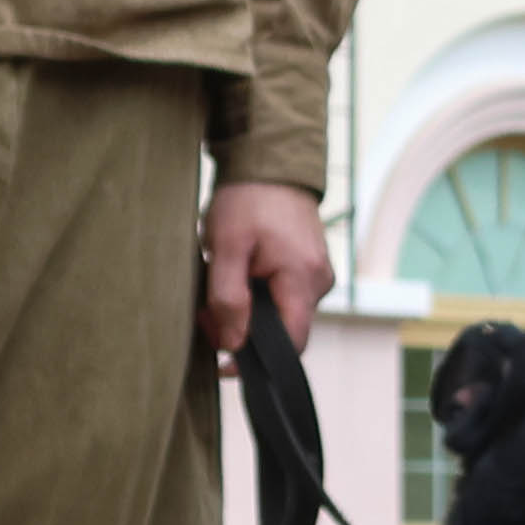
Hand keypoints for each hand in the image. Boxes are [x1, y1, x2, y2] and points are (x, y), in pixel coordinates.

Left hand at [204, 179, 333, 358]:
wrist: (270, 161)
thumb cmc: (248, 199)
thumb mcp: (226, 247)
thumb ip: (228, 297)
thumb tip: (232, 342)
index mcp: (303, 279)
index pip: (292, 344)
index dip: (257, 360)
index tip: (222, 363)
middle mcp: (319, 282)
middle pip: (284, 330)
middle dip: (243, 330)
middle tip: (206, 313)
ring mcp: (317, 273)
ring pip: (281, 313)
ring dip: (247, 310)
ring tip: (218, 284)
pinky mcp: (308, 266)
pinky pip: (283, 295)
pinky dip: (257, 295)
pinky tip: (237, 275)